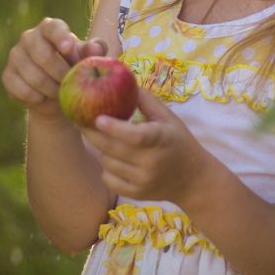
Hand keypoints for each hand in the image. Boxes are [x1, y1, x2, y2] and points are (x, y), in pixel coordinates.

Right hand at [2, 17, 107, 120]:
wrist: (55, 92)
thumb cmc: (74, 67)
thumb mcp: (87, 58)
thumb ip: (94, 50)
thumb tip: (95, 49)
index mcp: (50, 28)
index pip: (53, 27)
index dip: (60, 37)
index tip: (69, 49)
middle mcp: (29, 37)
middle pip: (43, 55)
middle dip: (61, 73)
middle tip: (71, 84)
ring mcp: (15, 55)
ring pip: (34, 76)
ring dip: (51, 89)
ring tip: (61, 93)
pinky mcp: (7, 75)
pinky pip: (22, 90)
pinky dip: (37, 98)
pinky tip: (44, 97)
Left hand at [82, 88, 213, 205]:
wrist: (193, 180)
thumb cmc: (179, 141)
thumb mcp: (169, 118)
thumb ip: (146, 100)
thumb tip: (122, 81)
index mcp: (162, 139)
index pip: (135, 136)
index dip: (114, 128)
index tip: (97, 118)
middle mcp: (152, 162)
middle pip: (113, 149)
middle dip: (92, 134)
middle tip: (81, 120)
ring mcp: (143, 180)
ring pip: (107, 163)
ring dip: (101, 149)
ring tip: (103, 139)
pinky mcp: (136, 194)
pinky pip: (108, 179)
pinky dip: (106, 168)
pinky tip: (112, 158)